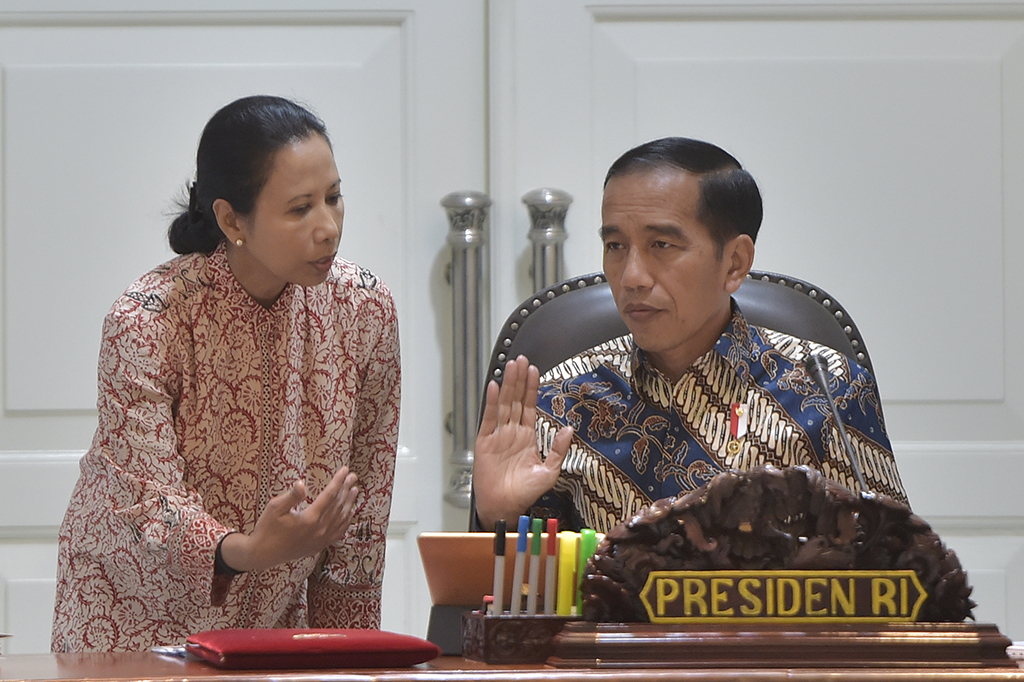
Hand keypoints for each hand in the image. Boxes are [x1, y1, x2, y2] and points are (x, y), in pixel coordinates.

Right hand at [219, 466, 359, 572]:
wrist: (263, 554)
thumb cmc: (267, 528)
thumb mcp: (275, 508)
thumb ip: (291, 495)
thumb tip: (302, 483)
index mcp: (309, 519)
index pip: (329, 495)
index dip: (338, 481)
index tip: (345, 470)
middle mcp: (319, 530)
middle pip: (338, 506)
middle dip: (346, 489)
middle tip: (353, 476)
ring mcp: (321, 539)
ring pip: (341, 519)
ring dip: (349, 503)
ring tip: (355, 490)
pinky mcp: (319, 546)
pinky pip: (339, 532)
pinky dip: (346, 521)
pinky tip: (349, 513)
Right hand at [473, 355, 572, 528]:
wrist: (505, 507)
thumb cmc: (524, 493)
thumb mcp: (550, 471)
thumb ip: (559, 449)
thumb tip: (568, 429)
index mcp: (527, 437)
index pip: (530, 406)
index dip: (532, 388)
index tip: (534, 371)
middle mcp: (512, 433)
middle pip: (516, 400)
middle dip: (520, 380)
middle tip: (522, 361)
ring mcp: (498, 435)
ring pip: (504, 404)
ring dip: (507, 385)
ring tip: (511, 367)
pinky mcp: (485, 442)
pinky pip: (488, 418)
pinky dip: (491, 402)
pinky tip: (494, 388)